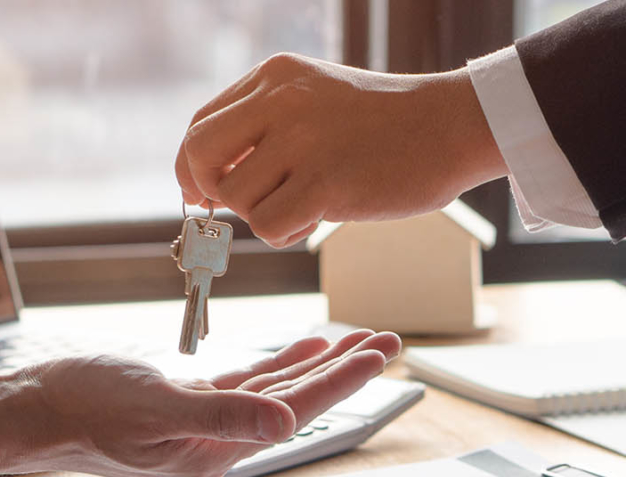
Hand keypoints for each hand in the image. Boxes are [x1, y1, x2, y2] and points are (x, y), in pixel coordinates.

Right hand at [22, 330, 400, 476]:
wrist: (35, 409)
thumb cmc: (83, 408)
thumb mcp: (153, 409)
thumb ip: (222, 414)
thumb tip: (287, 422)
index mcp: (216, 450)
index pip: (295, 411)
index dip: (340, 380)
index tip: (379, 353)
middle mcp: (216, 442)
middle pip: (294, 401)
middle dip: (342, 370)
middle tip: (386, 342)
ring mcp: (202, 425)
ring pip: (274, 391)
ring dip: (314, 366)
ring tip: (354, 343)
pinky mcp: (185, 406)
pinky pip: (243, 385)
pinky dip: (275, 366)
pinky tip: (298, 350)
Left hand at [175, 53, 506, 247]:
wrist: (449, 126)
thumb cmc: (381, 125)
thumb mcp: (313, 102)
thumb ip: (261, 129)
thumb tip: (207, 183)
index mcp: (274, 77)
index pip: (200, 125)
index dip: (192, 167)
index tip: (203, 191)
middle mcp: (281, 101)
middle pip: (200, 155)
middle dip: (209, 189)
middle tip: (239, 204)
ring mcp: (303, 140)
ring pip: (236, 198)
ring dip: (262, 214)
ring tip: (304, 204)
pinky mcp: (326, 181)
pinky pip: (268, 225)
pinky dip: (285, 234)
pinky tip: (315, 218)